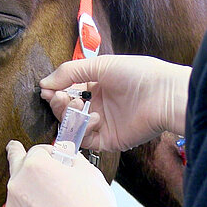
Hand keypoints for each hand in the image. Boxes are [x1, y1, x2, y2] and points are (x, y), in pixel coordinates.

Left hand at [5, 140, 145, 206]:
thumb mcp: (88, 172)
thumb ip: (72, 158)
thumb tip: (67, 155)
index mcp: (35, 165)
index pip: (37, 150)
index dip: (49, 152)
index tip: (54, 157)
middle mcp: (18, 184)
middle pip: (16, 164)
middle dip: (17, 155)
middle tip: (13, 147)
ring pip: (19, 192)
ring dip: (29, 191)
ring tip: (50, 201)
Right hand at [40, 55, 190, 151]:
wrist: (163, 95)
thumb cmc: (137, 74)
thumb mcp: (100, 65)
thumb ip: (70, 72)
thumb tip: (43, 83)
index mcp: (97, 87)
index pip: (68, 92)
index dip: (56, 91)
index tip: (46, 90)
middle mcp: (98, 106)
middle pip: (67, 110)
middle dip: (59, 104)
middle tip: (58, 97)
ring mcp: (103, 124)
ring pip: (73, 126)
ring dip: (68, 116)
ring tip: (76, 105)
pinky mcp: (108, 140)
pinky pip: (85, 140)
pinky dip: (83, 131)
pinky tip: (93, 118)